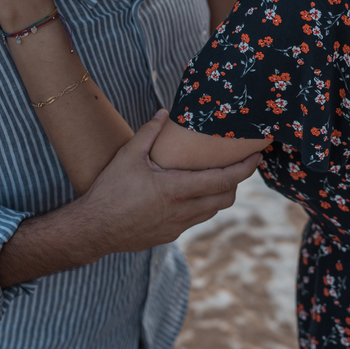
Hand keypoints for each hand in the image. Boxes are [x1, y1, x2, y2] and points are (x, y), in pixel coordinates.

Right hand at [71, 110, 261, 256]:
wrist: (93, 230)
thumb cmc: (109, 191)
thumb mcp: (128, 156)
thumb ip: (149, 133)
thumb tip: (164, 112)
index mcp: (177, 189)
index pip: (224, 180)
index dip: (245, 169)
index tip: (257, 157)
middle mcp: (183, 211)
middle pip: (226, 198)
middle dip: (237, 182)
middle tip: (237, 165)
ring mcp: (177, 226)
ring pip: (212, 211)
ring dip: (219, 194)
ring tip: (215, 177)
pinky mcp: (169, 236)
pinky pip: (194, 220)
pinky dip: (200, 205)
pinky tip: (189, 194)